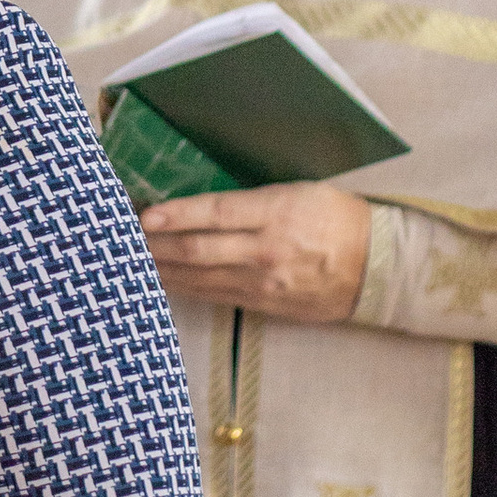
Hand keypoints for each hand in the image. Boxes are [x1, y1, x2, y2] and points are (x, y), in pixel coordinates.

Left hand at [138, 181, 370, 323]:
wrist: (378, 267)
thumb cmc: (336, 217)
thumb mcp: (299, 190)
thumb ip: (253, 197)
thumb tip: (201, 198)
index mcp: (278, 212)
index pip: (216, 213)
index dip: (176, 215)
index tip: (143, 215)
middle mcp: (267, 251)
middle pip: (198, 250)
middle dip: (153, 245)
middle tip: (118, 237)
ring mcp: (264, 283)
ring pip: (199, 278)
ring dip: (160, 269)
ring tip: (126, 260)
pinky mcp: (264, 306)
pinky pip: (214, 296)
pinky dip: (183, 288)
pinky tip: (160, 281)